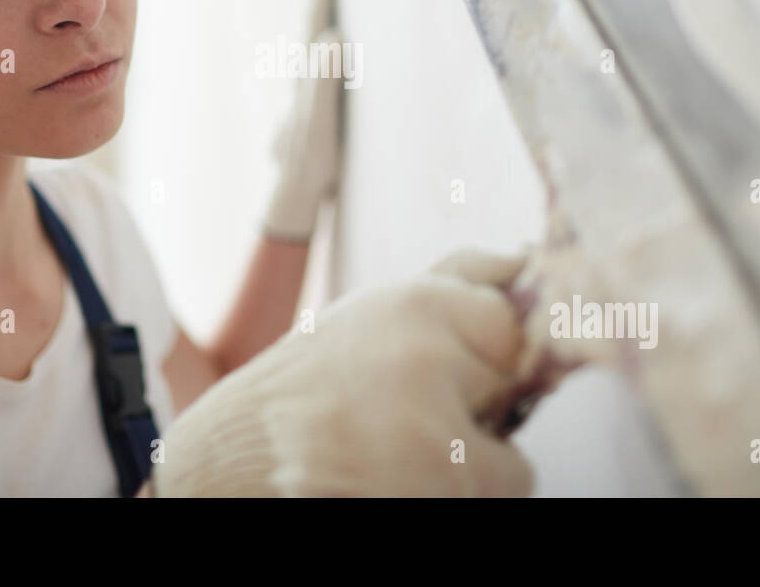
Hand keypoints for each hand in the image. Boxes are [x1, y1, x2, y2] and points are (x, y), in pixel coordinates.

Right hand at [151, 248, 544, 495]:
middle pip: (513, 382)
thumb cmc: (302, 393)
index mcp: (413, 300)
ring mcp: (437, 421)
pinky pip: (499, 489)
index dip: (484, 356)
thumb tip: (525, 263)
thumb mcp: (369, 316)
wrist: (233, 463)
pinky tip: (398, 481)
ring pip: (511, 453)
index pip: (510, 317)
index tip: (451, 374)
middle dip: (480, 405)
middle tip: (408, 416)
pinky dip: (458, 495)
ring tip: (396, 455)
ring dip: (469, 464)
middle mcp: (430, 350)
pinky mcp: (440, 476)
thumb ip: (451, 285)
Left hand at [261, 0, 342, 242]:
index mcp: (308, 77)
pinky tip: (327, 46)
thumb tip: (332, 36)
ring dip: (318, 13)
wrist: (293, 196)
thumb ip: (324, 82)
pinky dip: (325, 46)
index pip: (314, 22)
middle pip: (311, 24)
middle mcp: (305, 79)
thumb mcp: (319, 124)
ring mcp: (310, 92)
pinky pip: (322, 65)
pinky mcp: (316, 106)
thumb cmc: (309, 163)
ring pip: (314, 43)